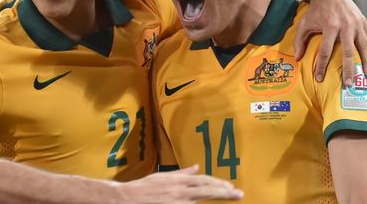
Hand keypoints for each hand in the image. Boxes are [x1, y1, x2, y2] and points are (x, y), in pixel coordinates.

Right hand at [119, 166, 242, 202]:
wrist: (127, 199)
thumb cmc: (143, 188)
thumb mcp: (162, 177)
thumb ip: (181, 173)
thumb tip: (196, 167)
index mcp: (177, 181)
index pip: (202, 181)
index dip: (217, 184)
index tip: (230, 186)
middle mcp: (180, 191)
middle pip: (206, 191)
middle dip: (224, 192)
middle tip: (239, 194)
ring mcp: (177, 202)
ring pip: (200, 201)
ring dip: (216, 199)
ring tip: (230, 198)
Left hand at [294, 0, 366, 85]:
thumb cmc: (315, 11)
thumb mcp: (304, 24)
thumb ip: (299, 41)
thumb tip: (298, 58)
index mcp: (329, 26)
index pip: (325, 51)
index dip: (321, 66)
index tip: (319, 78)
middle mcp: (345, 26)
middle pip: (347, 52)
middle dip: (348, 69)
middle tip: (347, 84)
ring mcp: (356, 24)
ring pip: (364, 47)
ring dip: (366, 63)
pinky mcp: (363, 22)